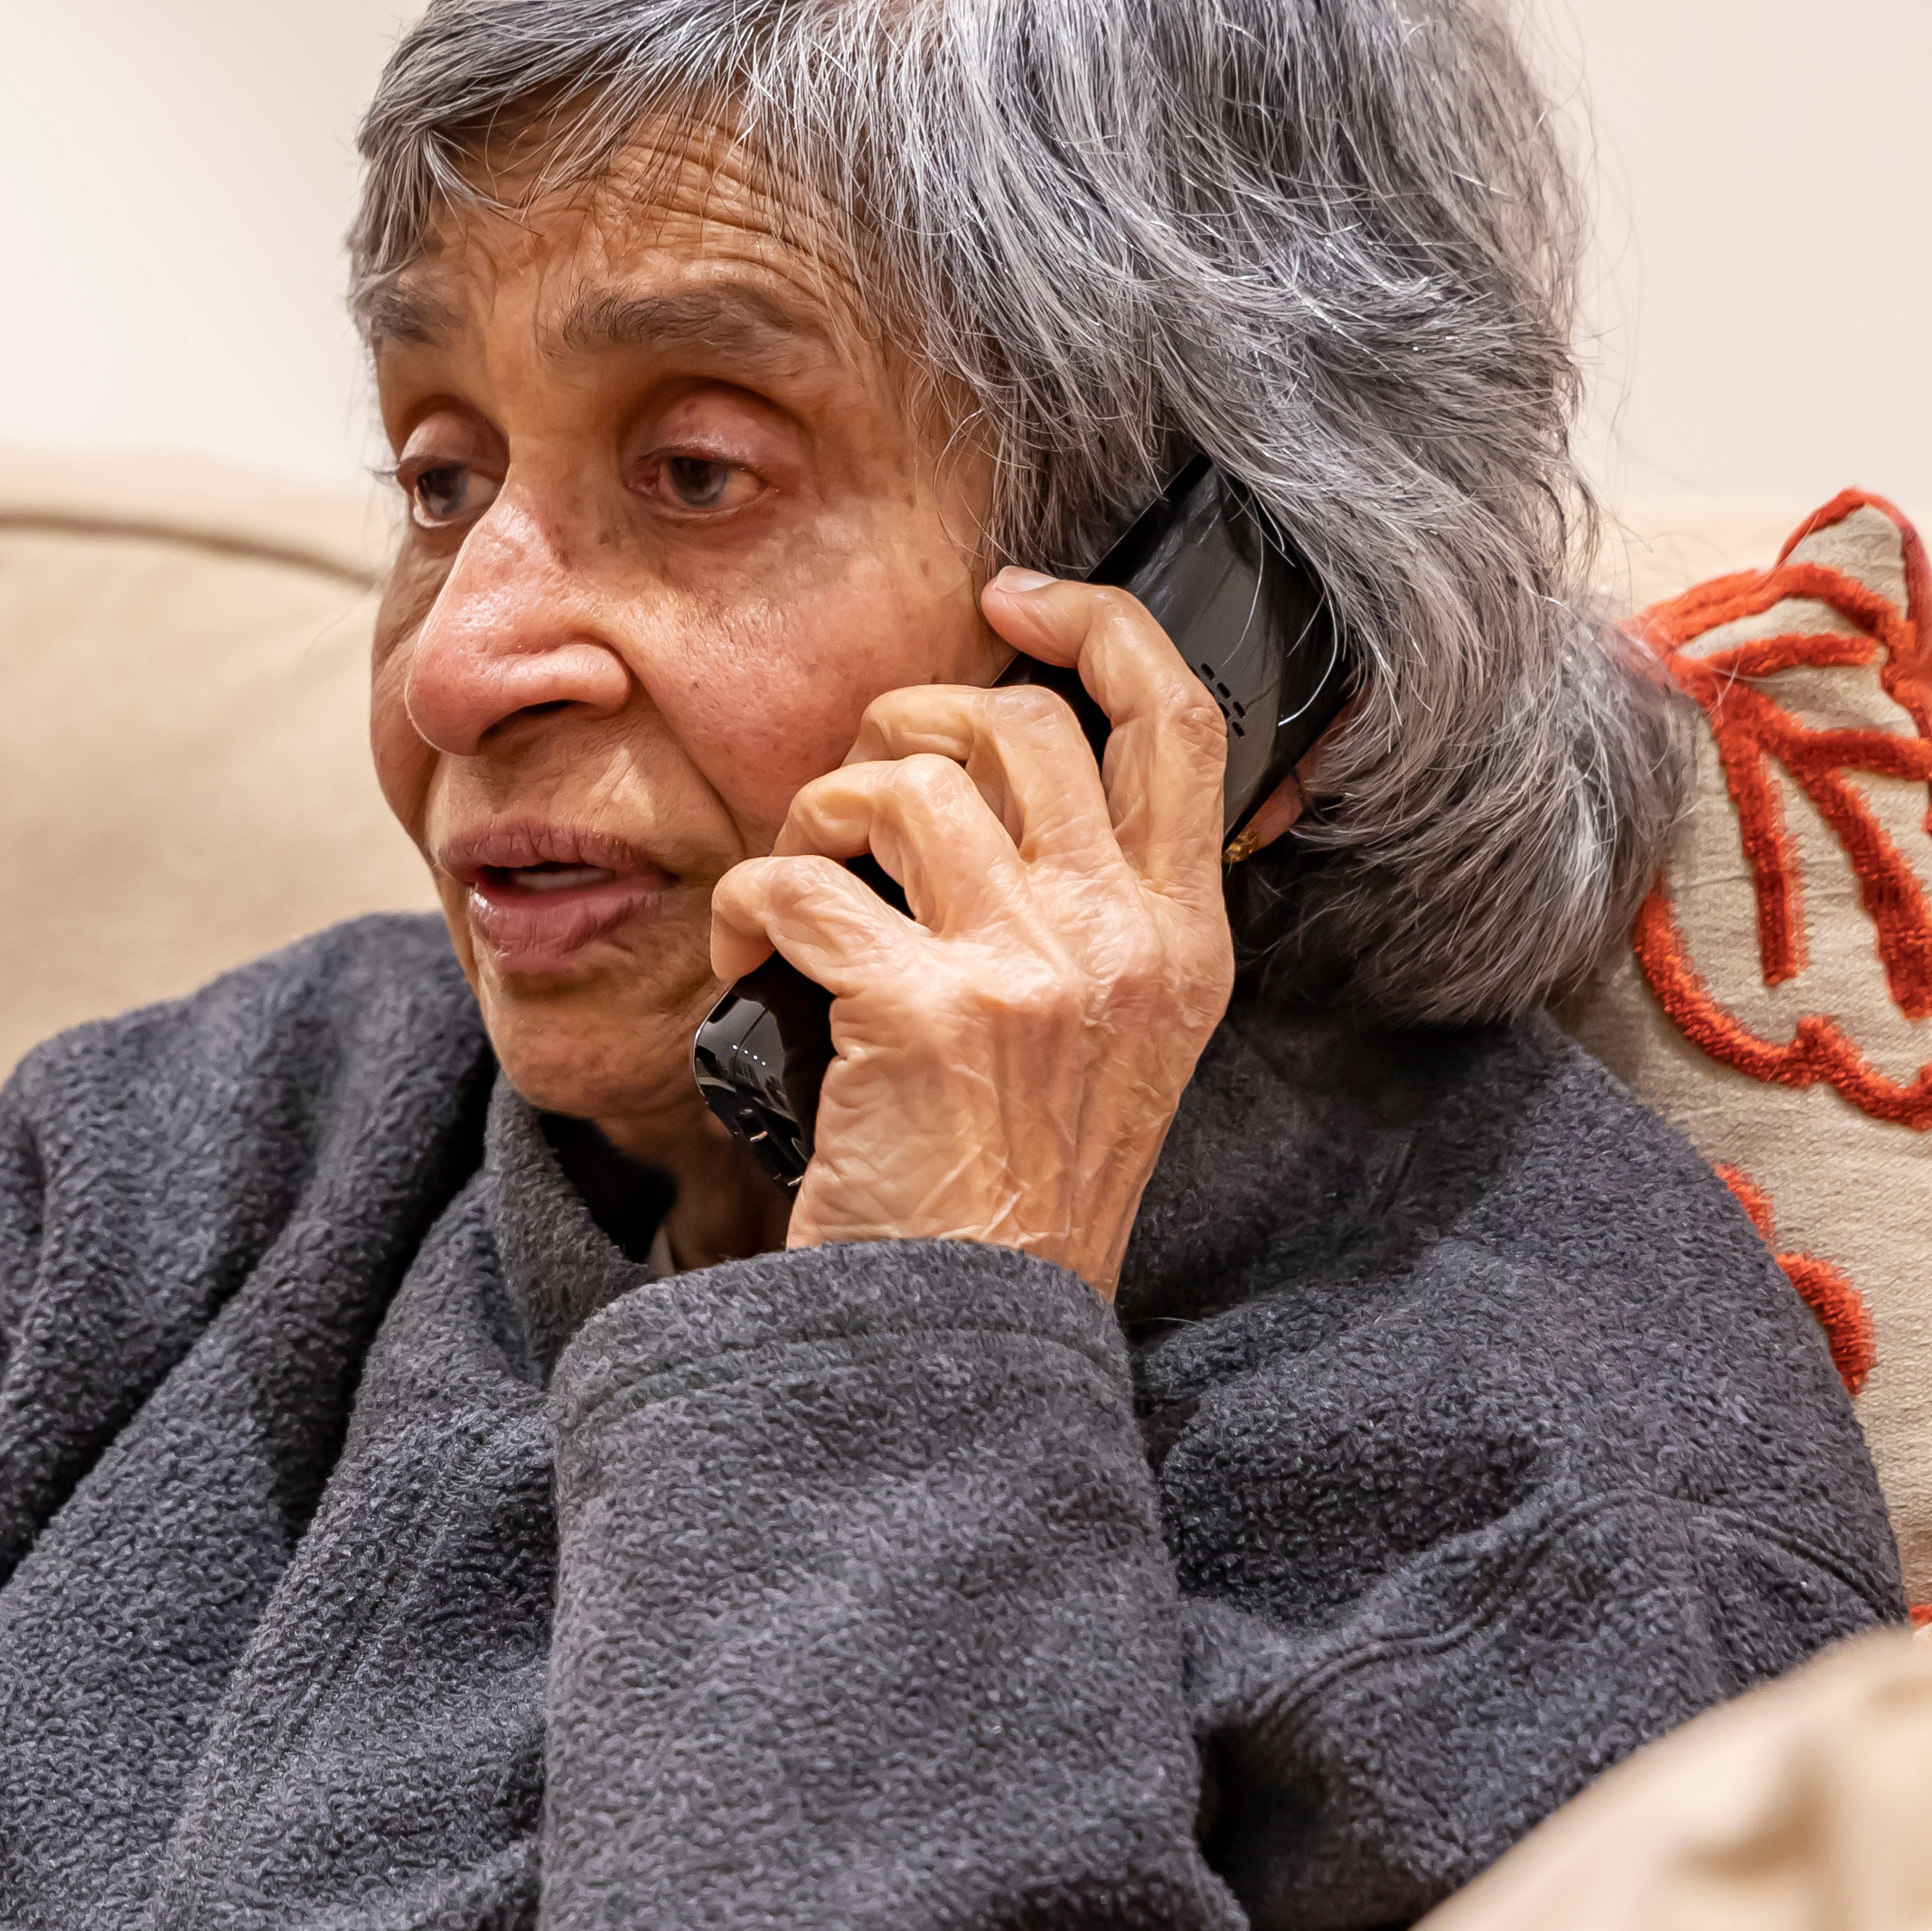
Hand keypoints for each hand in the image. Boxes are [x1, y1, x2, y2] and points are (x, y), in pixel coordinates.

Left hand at [706, 567, 1237, 1292]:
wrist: (969, 1330)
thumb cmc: (1015, 1185)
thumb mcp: (1114, 1044)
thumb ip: (1093, 913)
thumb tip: (1009, 769)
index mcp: (1185, 942)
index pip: (1183, 722)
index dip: (1099, 625)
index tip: (1016, 600)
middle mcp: (1125, 943)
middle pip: (1019, 725)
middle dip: (907, 722)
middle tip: (856, 786)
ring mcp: (1031, 973)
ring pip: (901, 785)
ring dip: (817, 811)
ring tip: (796, 880)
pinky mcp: (921, 1013)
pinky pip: (800, 884)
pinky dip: (747, 906)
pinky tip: (746, 954)